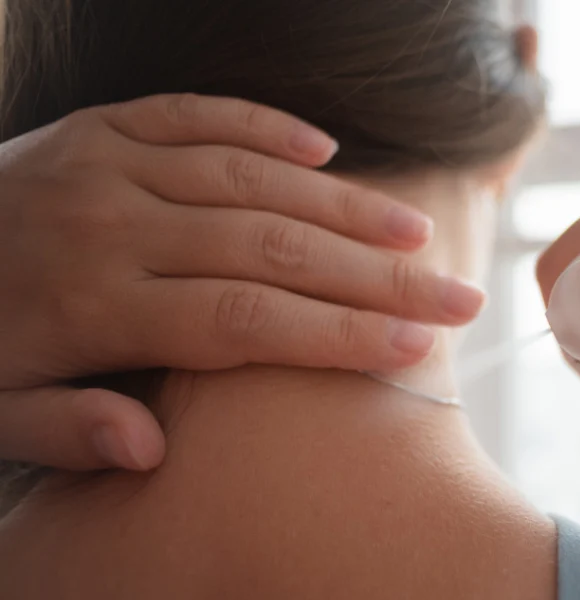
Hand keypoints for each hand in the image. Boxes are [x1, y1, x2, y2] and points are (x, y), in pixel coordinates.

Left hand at [0, 94, 485, 470]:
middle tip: (459, 295)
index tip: (417, 349)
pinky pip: (196, 114)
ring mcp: (107, 162)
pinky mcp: (99, 126)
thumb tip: (153, 448)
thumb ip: (62, 431)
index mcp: (92, 302)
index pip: (245, 319)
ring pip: (252, 178)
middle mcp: (112, 222)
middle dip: (377, 275)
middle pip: (273, 247)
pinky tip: (325, 152)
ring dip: (344, 204)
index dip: (339, 335)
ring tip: (418, 231)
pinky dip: (265, 128)